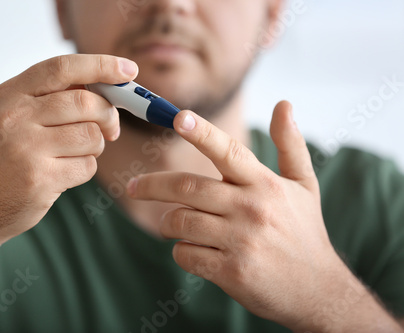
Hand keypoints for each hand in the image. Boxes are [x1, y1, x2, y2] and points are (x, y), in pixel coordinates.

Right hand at [0, 54, 137, 245]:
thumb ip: (51, 99)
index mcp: (9, 94)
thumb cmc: (3, 158)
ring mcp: (26, 148)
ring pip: (92, 135)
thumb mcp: (13, 117)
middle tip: (110, 128)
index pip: (62, 68)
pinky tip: (64, 173)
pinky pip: (87, 166)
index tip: (128, 70)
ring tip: (76, 154)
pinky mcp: (40, 178)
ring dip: (95, 146)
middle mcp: (15, 117)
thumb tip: (107, 91)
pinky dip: (85, 168)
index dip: (101, 66)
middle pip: (85, 103)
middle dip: (108, 115)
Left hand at [126, 102, 353, 329]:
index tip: (178, 117)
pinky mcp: (231, 271)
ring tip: (172, 224)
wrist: (317, 290)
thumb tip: (284, 104)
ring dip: (168, 223)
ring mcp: (240, 241)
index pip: (228, 152)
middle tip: (132, 187)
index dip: (202, 133)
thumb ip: (290, 145)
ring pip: (180, 222)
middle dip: (151, 185)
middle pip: (187, 188)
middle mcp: (251, 209)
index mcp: (264, 184)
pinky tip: (193, 251)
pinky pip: (185, 254)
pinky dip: (180, 251)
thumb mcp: (305, 186)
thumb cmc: (304, 232)